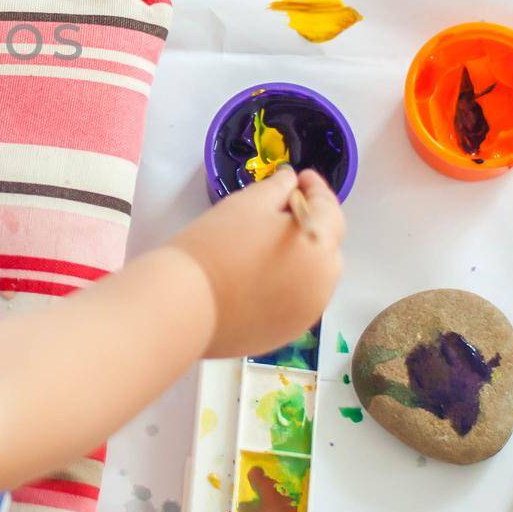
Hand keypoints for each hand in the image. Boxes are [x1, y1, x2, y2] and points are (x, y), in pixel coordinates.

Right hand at [168, 166, 344, 359]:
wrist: (183, 304)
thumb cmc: (215, 245)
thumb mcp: (247, 204)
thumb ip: (278, 189)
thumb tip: (292, 182)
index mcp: (319, 248)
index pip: (329, 211)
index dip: (316, 189)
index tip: (301, 177)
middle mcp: (323, 284)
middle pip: (326, 248)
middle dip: (311, 226)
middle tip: (281, 213)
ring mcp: (306, 314)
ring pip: (312, 278)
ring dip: (299, 259)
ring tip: (268, 248)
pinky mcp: (286, 334)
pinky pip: (294, 301)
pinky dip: (285, 286)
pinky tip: (257, 279)